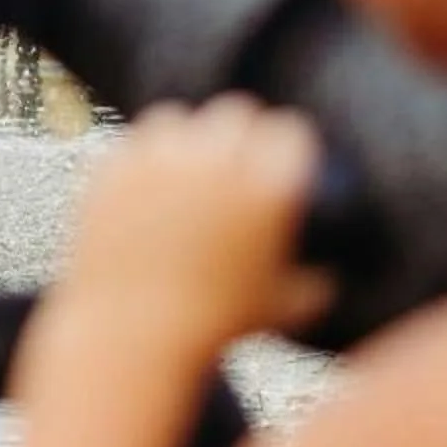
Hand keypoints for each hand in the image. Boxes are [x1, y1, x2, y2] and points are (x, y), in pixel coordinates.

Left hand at [54, 97, 332, 356]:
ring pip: (181, 118)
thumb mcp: (283, 310)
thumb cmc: (215, 327)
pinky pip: (137, 140)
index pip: (289, 131)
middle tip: (237, 153)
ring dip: (189, 135)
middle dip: (242, 130)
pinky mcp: (116, 167)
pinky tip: (150, 175)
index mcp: (267, 187)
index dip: (287, 143)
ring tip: (189, 159)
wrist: (131, 336)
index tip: (281, 155)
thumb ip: (316, 286)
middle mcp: (216, 161)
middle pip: (237, 111)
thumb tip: (330, 279)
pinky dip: (146, 154)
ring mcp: (161, 159)